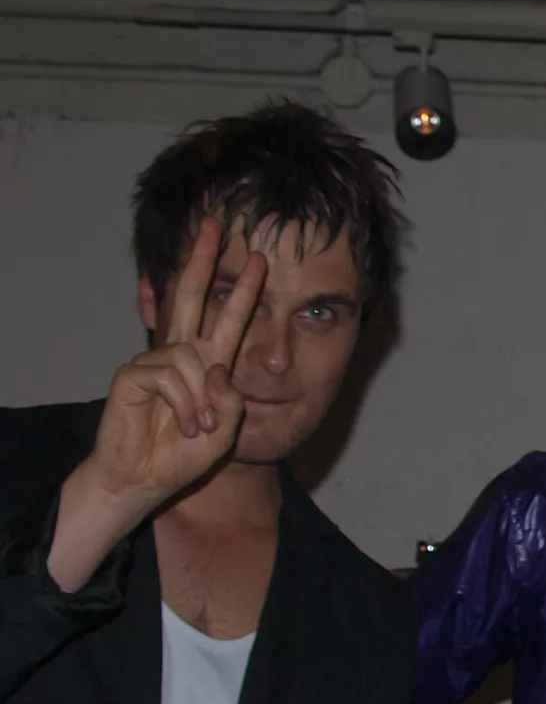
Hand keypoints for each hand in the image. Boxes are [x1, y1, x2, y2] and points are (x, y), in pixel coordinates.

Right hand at [89, 225, 267, 509]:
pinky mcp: (131, 374)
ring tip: (199, 426)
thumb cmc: (182, 454)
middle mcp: (180, 354)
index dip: (242, 288)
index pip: (227, 316)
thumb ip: (232, 400)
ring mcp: (153, 362)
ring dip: (202, 397)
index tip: (256, 257)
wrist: (144, 478)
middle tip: (215, 225)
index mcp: (206, 362)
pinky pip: (168, 375)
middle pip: (191, 296)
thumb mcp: (225, 431)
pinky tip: (182, 424)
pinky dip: (184, 403)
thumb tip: (219, 368)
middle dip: (204, 260)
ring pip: (190, 355)